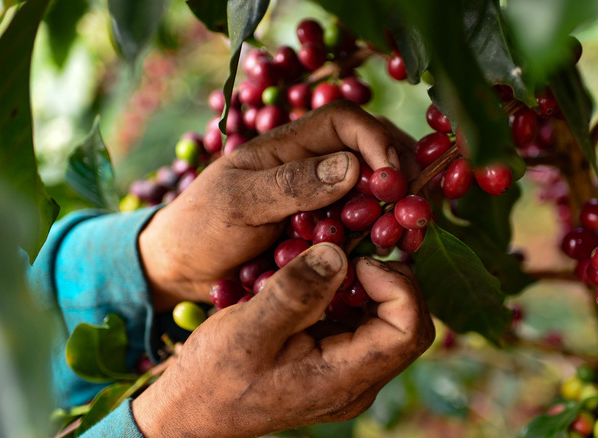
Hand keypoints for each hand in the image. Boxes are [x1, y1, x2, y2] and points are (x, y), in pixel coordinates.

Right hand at [132, 243, 434, 437]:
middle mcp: (357, 383)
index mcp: (343, 379)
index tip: (359, 261)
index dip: (398, 287)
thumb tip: (338, 253)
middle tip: (352, 252)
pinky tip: (321, 279)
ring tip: (334, 260)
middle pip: (407, 325)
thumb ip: (296, 292)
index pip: (408, 331)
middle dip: (390, 281)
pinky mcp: (334, 365)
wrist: (192, 411)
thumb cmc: (214, 376)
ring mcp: (347, 376)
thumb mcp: (248, 329)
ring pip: (388, 323)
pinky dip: (352, 296)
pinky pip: (362, 326)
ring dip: (370, 286)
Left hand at [139, 100, 415, 310]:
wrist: (180, 271)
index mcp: (288, 147)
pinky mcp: (324, 234)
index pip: (345, 122)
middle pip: (372, 153)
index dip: (377, 141)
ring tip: (410, 235)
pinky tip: (394, 253)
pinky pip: (363, 228)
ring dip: (397, 209)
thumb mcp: (237, 203)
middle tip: (418, 209)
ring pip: (374, 193)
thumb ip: (291, 185)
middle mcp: (311, 168)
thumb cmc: (199, 228)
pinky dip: (382, 237)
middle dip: (401, 174)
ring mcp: (320, 202)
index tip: (393, 180)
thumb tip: (353, 167)